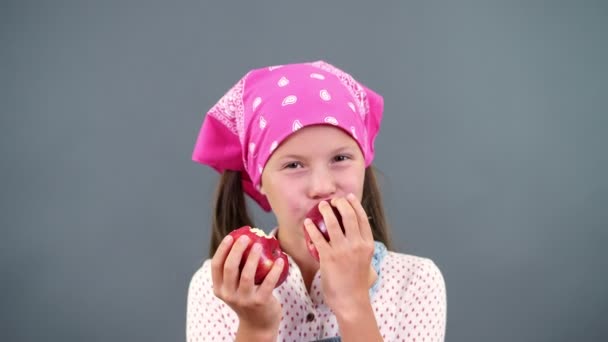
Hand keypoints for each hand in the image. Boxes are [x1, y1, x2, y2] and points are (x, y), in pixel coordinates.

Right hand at [210, 234, 284, 334]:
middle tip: (245, 238)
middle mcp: (229, 295)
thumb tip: (242, 240)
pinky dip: (274, 270)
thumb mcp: (234, 288)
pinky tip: (279, 260)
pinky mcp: (260, 302)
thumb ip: (234, 271)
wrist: (258, 324)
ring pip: (247, 275)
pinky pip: (268, 282)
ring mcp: (244, 300)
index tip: (231, 237)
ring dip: (253, 258)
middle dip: (237, 250)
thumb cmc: (247, 298)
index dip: (222, 249)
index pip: (217, 266)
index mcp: (219, 289)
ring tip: (258, 245)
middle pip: (230, 268)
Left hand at [303, 193, 376, 313]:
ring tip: (320, 206)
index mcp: (368, 245)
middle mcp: (357, 245)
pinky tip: (307, 223)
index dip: (354, 204)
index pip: (362, 218)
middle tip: (333, 201)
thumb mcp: (364, 260)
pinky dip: (312, 228)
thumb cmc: (356, 282)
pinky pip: (318, 238)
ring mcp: (343, 251)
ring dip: (325, 211)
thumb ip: (359, 246)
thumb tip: (351, 232)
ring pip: (333, 223)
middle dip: (340, 204)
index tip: (348, 197)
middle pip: (349, 215)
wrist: (351, 301)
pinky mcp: (328, 258)